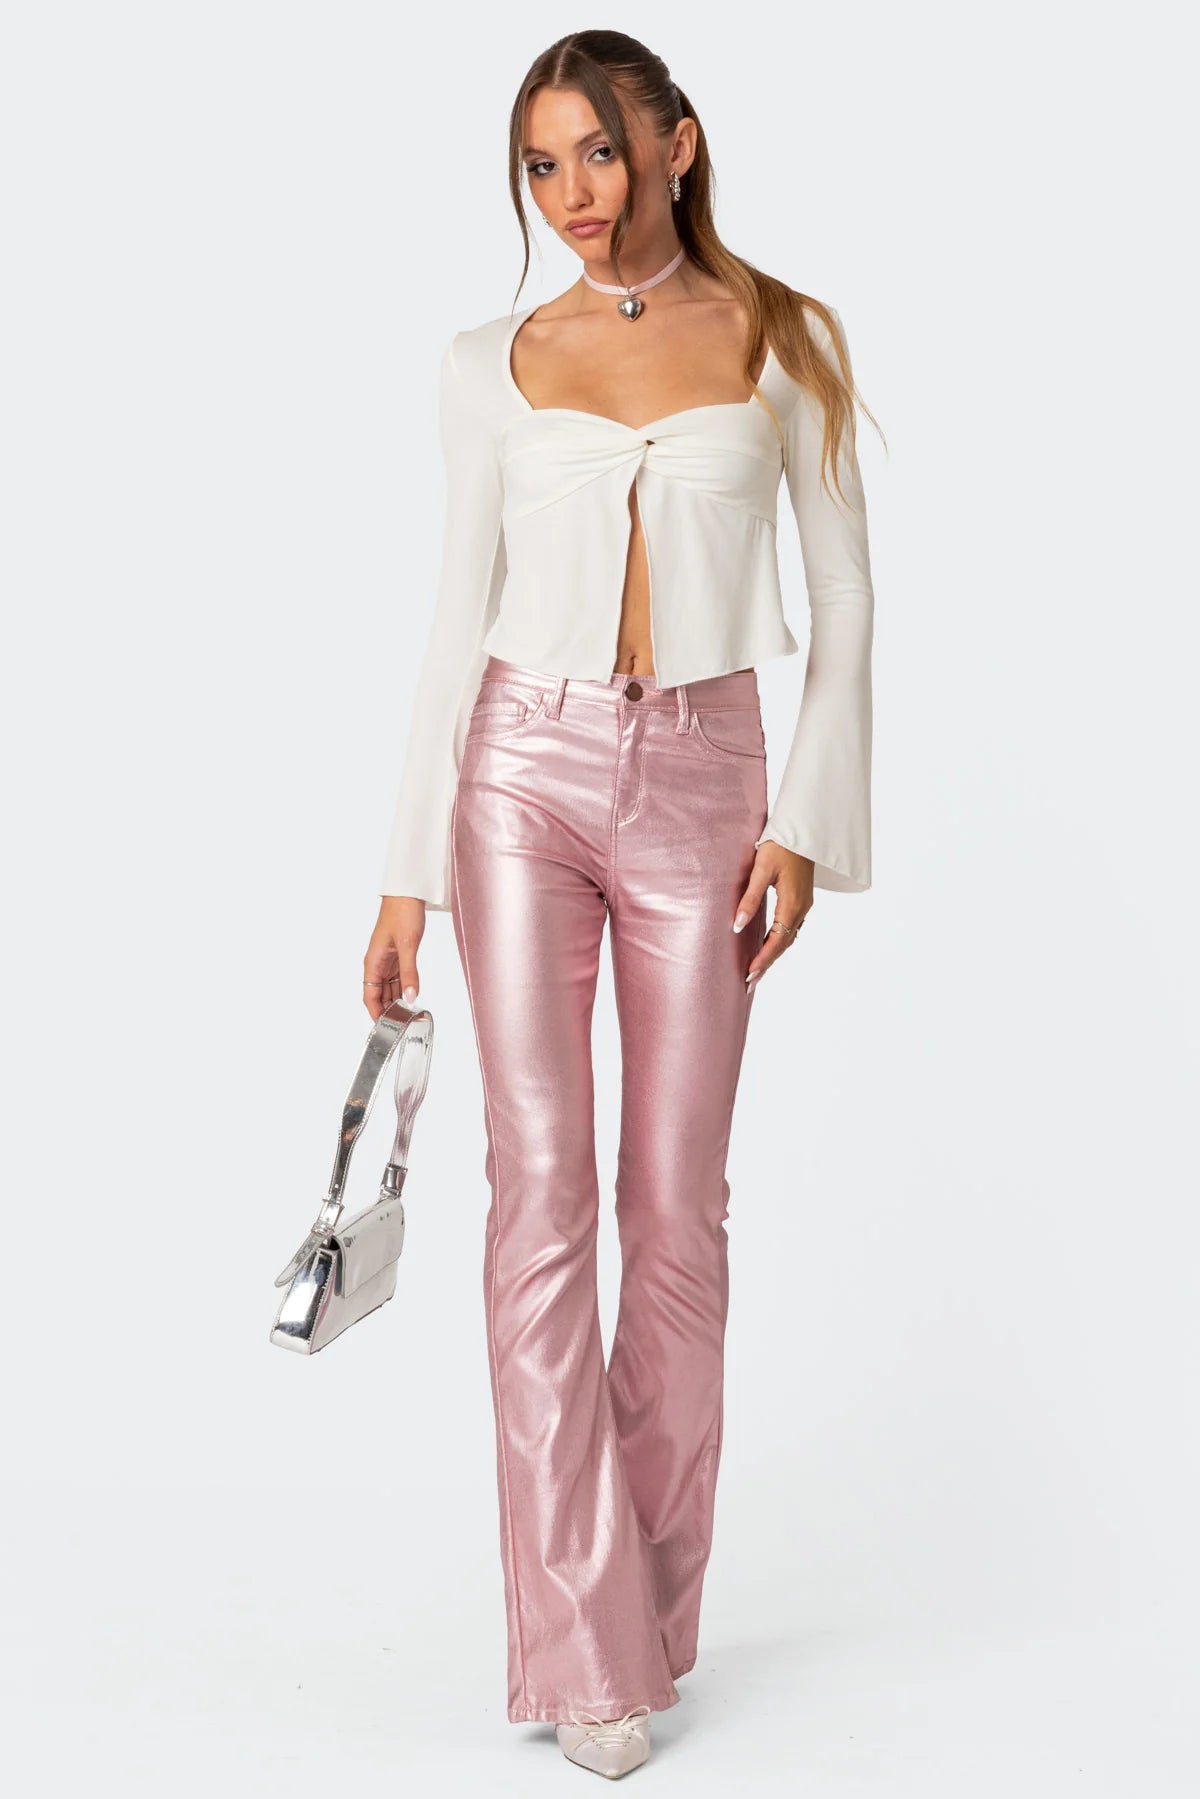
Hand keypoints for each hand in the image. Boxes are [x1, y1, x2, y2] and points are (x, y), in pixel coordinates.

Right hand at [363, 896, 425, 1020]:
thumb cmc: (402, 913)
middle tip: (401, 1026)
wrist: (407, 894)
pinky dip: (404, 989)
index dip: (375, 1013)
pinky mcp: (398, 956)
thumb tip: (410, 998)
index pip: (369, 996)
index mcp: (372, 962)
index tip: (384, 1028)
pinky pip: (398, 978)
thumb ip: (409, 973)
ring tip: (407, 1016)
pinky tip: (411, 998)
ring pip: (389, 988)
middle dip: (387, 1010)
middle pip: (378, 995)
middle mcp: (377, 964)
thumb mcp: (408, 945)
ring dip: (396, 1001)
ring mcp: (387, 960)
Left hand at [734, 843, 813, 987]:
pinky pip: (792, 927)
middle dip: (767, 963)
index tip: (749, 975)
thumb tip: (736, 925)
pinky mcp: (802, 898)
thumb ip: (750, 899)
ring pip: (789, 937)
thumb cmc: (780, 846)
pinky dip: (780, 941)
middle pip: (784, 944)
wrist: (803, 829)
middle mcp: (801, 908)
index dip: (763, 959)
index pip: (776, 941)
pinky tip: (770, 945)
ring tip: (758, 969)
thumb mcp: (761, 871)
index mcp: (792, 904)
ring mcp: (804, 904)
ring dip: (774, 954)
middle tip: (750, 982)